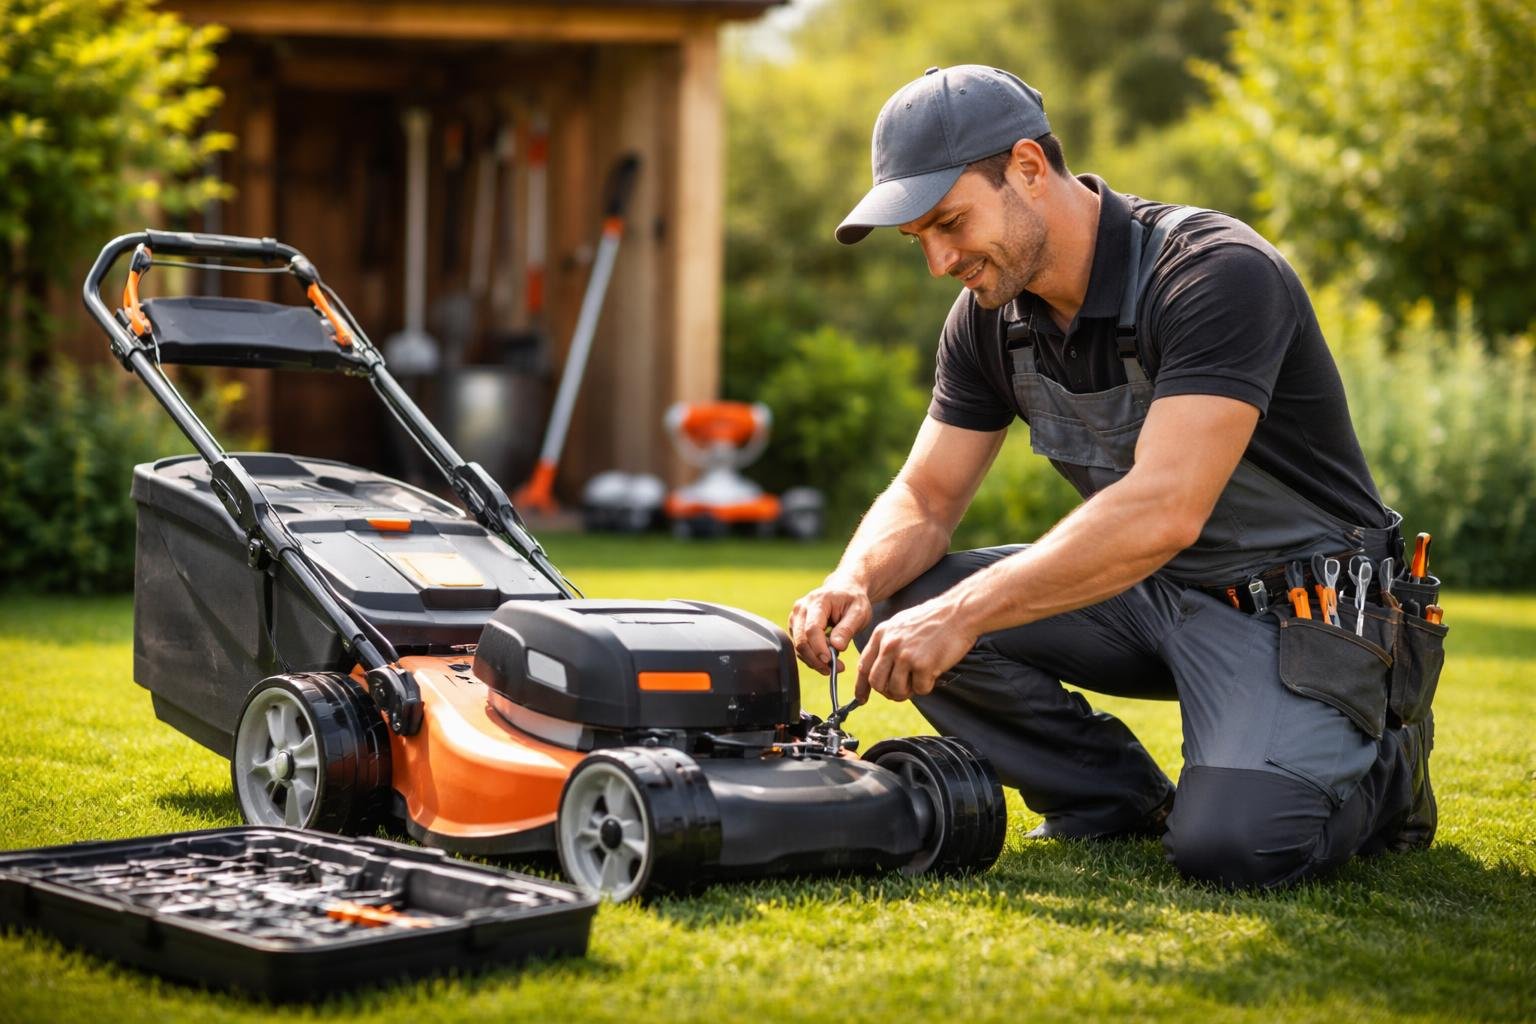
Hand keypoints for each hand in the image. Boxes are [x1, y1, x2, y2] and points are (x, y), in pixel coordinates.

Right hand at [788, 575, 871, 674]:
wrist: (844, 589)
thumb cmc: (853, 600)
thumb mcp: (859, 612)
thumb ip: (847, 629)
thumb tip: (837, 647)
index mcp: (817, 601)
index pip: (812, 629)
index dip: (819, 648)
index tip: (831, 661)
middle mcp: (801, 608)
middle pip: (801, 640)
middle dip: (816, 659)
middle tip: (834, 669)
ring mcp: (796, 617)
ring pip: (799, 646)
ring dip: (814, 660)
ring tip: (834, 665)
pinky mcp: (796, 626)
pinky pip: (800, 646)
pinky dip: (812, 656)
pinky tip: (826, 658)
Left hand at [856, 599, 976, 702]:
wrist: (958, 612)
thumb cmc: (933, 619)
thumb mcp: (901, 624)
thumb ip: (887, 643)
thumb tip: (880, 668)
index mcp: (881, 634)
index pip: (864, 666)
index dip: (861, 686)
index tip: (862, 699)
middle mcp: (889, 645)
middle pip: (876, 682)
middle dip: (887, 692)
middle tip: (900, 692)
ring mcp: (905, 655)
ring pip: (896, 690)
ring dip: (908, 692)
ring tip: (919, 681)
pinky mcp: (923, 665)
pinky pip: (920, 689)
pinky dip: (927, 686)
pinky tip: (933, 673)